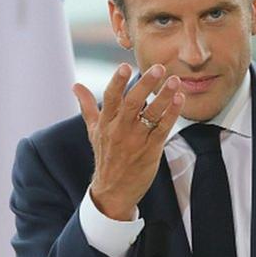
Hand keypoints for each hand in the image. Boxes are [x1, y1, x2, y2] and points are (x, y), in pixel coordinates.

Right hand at [73, 63, 183, 220]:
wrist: (113, 190)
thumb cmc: (105, 156)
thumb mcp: (93, 131)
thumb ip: (87, 106)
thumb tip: (75, 86)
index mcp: (106, 123)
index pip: (110, 98)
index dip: (117, 82)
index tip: (124, 66)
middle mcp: (120, 130)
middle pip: (133, 103)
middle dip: (146, 84)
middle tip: (158, 68)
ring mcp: (136, 140)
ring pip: (151, 115)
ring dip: (164, 97)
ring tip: (174, 81)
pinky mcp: (151, 150)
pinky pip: (163, 129)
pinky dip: (172, 114)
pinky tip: (179, 100)